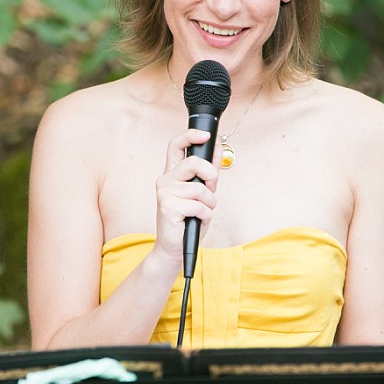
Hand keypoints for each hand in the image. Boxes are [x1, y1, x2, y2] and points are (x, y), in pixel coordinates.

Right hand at [154, 128, 219, 268]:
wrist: (175, 248)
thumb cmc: (189, 221)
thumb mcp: (201, 194)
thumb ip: (207, 173)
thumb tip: (218, 148)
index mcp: (172, 174)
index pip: (176, 145)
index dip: (190, 135)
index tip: (206, 135)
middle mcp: (165, 180)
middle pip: (193, 163)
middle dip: (211, 175)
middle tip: (211, 188)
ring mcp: (164, 192)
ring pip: (200, 188)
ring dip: (209, 203)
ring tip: (202, 212)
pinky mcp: (167, 206)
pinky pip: (199, 205)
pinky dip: (206, 216)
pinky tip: (198, 221)